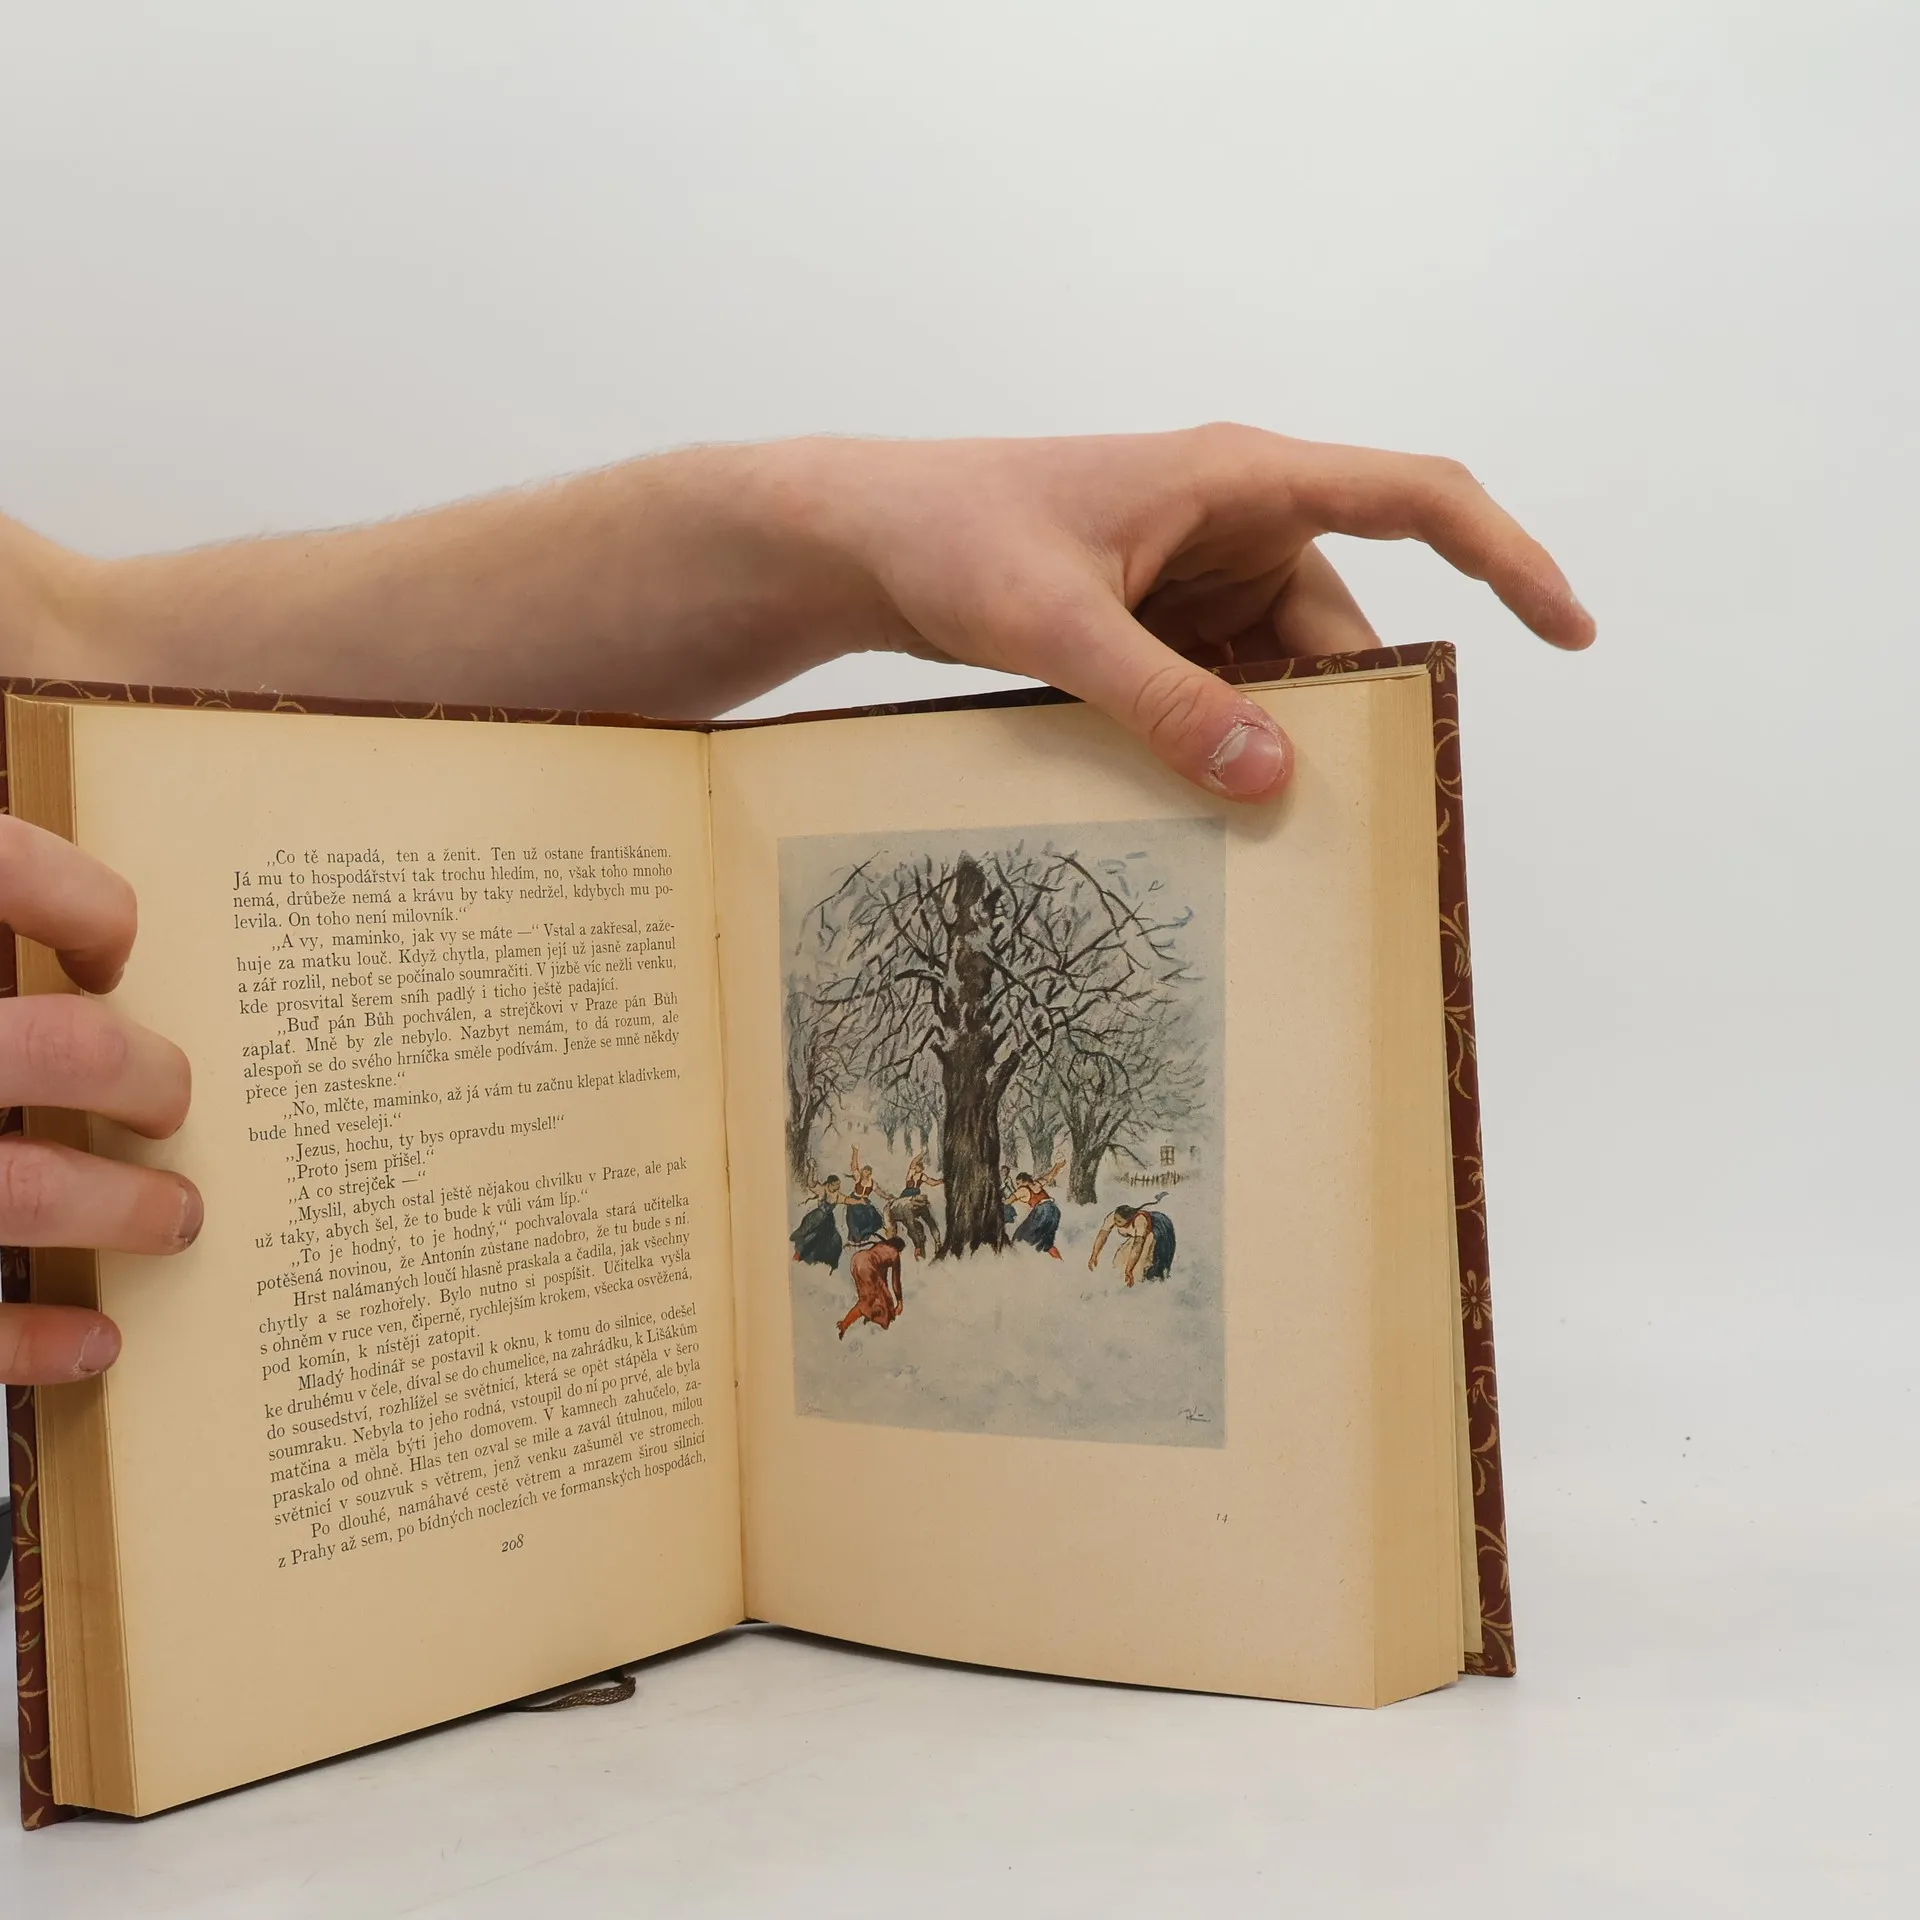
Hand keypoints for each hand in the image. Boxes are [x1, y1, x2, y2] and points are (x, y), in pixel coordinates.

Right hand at [0, 819, 198, 1385]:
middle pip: (59, 1048)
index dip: (78, 901)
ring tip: (178, 1218)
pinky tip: (97, 1347)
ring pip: (21, 1191)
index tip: (119, 947)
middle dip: (144, 1075)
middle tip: (176, 1096)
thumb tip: (92, 954)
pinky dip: (33, 1344)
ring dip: (120, 1210)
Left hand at [773, 425, 1594, 798]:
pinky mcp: (1162, 623)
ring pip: (1287, 672)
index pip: (1413, 499)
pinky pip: (1228, 689)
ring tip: (1260, 829)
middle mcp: (1238, 521)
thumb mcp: (1055, 621)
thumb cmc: (950, 537)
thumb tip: (1273, 776)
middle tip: (1349, 820)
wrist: (862, 540)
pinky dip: (1225, 741)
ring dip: (1277, 741)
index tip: (1568, 629)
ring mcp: (1200, 577)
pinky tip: (1203, 802)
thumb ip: (1162, 698)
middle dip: (1352, 715)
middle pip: (1346, 623)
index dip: (1505, 556)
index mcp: (1237, 478)